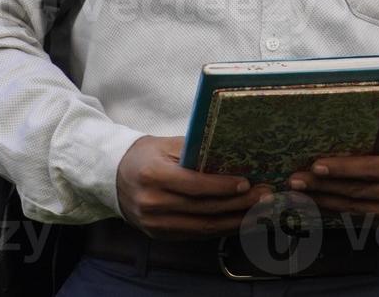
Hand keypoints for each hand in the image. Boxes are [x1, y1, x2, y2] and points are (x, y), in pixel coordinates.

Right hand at [116, 135, 272, 238]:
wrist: (114, 176)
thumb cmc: (147, 156)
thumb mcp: (168, 145)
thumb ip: (198, 150)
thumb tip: (235, 153)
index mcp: (154, 176)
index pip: (194, 185)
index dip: (222, 186)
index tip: (247, 183)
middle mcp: (152, 203)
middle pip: (202, 208)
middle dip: (238, 204)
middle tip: (264, 197)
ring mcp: (154, 222)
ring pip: (201, 226)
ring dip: (234, 221)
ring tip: (259, 212)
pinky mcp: (159, 234)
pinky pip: (195, 234)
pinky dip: (220, 229)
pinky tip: (239, 222)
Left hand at [286, 126, 378, 223]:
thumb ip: (374, 147)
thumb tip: (331, 149)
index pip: (370, 169)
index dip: (341, 169)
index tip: (315, 166)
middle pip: (359, 191)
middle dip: (323, 187)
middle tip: (296, 182)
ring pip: (357, 208)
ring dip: (326, 201)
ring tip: (302, 194)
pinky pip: (363, 218)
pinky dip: (340, 211)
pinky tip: (321, 204)